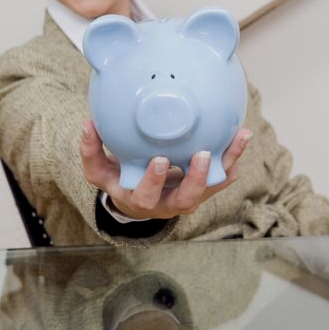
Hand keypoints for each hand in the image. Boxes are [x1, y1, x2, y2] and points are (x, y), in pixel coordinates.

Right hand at [80, 121, 252, 220]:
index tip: (160, 160)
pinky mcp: (204, 188)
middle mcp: (168, 204)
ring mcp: (189, 197)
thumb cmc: (119, 181)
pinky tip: (241, 137)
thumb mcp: (100, 172)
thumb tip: (87, 125)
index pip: (146, 196)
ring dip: (226, 163)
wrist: (139, 198)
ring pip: (212, 187)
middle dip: (196, 179)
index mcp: (141, 200)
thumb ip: (91, 151)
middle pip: (187, 200)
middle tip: (202, 154)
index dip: (154, 182)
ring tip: (239, 137)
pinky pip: (222, 176)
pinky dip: (233, 158)